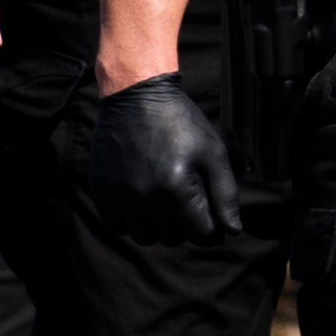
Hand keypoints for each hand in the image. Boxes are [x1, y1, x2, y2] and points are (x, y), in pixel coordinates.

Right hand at [89, 72, 243, 245]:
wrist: (137, 98)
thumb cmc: (181, 123)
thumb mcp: (213, 152)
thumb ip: (225, 194)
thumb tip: (232, 231)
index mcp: (177, 187)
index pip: (201, 234)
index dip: (213, 232)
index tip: (216, 224)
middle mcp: (146, 197)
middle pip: (173, 238)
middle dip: (186, 227)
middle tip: (189, 204)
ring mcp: (120, 196)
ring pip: (145, 237)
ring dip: (159, 228)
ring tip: (166, 204)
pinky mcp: (102, 193)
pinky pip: (118, 227)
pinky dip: (132, 222)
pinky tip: (143, 202)